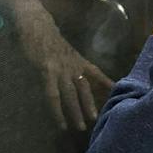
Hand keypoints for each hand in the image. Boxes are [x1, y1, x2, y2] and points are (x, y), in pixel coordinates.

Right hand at [17, 11, 112, 131]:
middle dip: (92, 103)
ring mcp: (61, 69)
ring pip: (72, 95)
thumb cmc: (48, 38)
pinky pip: (53, 96)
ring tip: (81, 127)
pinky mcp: (47, 72)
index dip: (107, 85)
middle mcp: (73, 66)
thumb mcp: (64, 50)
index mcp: (78, 60)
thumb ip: (71, 62)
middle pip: (86, 87)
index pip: (97, 74)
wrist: (35, 25)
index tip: (117, 96)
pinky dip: (57, 111)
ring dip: (77, 111)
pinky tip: (60, 122)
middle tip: (99, 119)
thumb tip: (76, 75)